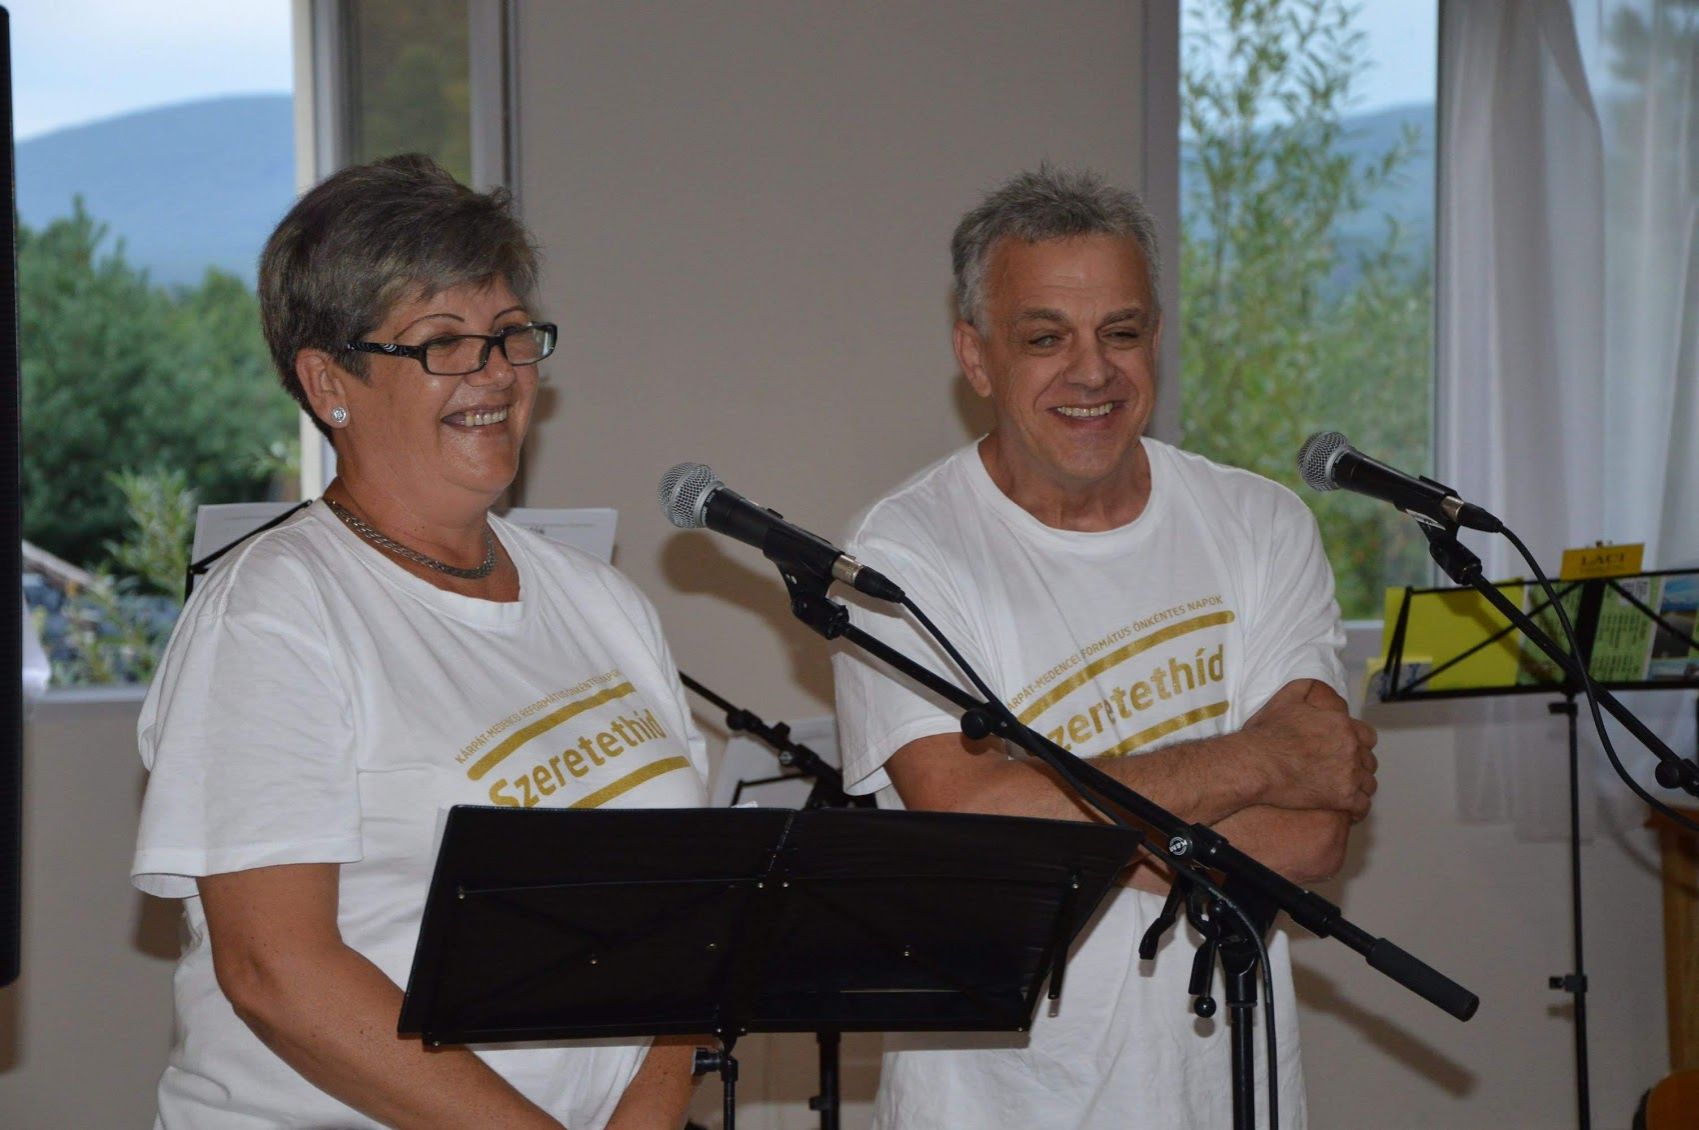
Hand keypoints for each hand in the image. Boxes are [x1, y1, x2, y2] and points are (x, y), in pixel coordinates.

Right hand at [1240, 680, 1377, 819]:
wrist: (1257, 764)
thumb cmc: (1267, 734)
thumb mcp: (1286, 699)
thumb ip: (1309, 688)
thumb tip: (1321, 688)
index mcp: (1342, 725)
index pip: (1368, 736)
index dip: (1358, 744)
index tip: (1346, 751)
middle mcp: (1351, 748)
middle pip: (1369, 761)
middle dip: (1358, 766)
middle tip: (1342, 773)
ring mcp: (1349, 774)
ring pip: (1368, 784)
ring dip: (1358, 788)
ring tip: (1344, 792)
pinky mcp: (1342, 798)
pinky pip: (1362, 807)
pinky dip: (1356, 809)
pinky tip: (1347, 810)